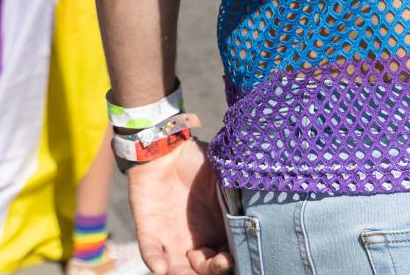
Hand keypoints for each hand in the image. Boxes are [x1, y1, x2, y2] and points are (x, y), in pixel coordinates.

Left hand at [126, 137, 230, 274]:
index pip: (226, 255)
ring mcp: (171, 238)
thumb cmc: (197, 161)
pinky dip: (155, 261)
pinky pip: (150, 252)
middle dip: (213, 270)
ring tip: (189, 272)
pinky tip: (161, 268)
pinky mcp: (149, 230)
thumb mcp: (223, 176)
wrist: (164, 147)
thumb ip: (237, 193)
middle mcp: (195, 239)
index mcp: (216, 229)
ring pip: (177, 270)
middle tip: (222, 262)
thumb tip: (259, 204)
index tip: (237, 258)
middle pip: (204, 269)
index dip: (233, 261)